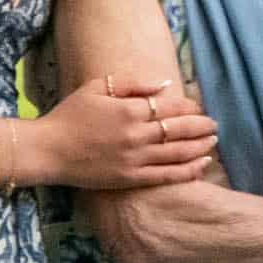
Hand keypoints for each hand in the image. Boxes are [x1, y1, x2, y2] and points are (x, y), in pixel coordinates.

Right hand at [25, 77, 219, 191]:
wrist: (47, 150)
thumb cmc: (69, 115)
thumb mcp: (96, 88)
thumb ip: (132, 83)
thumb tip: (165, 84)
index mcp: (129, 110)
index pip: (171, 106)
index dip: (190, 107)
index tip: (197, 107)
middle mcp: (136, 134)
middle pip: (180, 129)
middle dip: (202, 126)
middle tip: (214, 125)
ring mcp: (135, 159)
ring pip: (179, 152)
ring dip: (201, 146)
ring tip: (213, 141)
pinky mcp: (130, 178)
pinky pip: (167, 176)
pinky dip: (188, 170)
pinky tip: (202, 164)